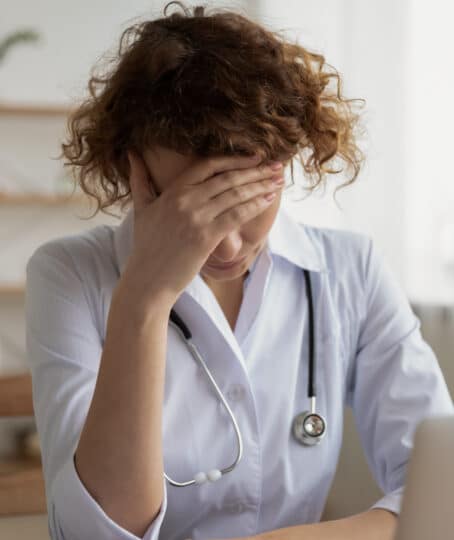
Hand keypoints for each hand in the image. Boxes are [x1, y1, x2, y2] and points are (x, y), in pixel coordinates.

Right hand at [124, 150, 283, 305]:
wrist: (147, 280)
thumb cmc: (145, 246)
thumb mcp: (141, 208)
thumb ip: (139, 179)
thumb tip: (132, 153)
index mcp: (172, 190)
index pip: (209, 165)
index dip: (235, 159)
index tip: (255, 155)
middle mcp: (185, 199)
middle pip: (228, 177)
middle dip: (256, 170)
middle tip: (277, 166)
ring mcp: (196, 217)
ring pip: (236, 195)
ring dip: (261, 186)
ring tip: (279, 180)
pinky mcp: (206, 237)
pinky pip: (237, 216)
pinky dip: (255, 205)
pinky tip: (269, 199)